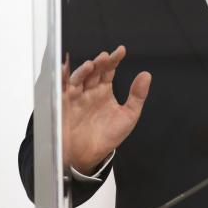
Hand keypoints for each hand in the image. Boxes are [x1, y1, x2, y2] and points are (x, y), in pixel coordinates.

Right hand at [62, 46, 150, 173]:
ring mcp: (75, 97)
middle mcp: (89, 91)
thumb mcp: (128, 116)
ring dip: (83, 71)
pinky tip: (67, 72)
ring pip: (78, 78)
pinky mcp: (62, 106)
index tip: (121, 51)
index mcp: (103, 91)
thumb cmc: (107, 137)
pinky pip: (61, 90)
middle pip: (93, 72)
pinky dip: (63, 80)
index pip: (108, 71)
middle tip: (106, 57)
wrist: (88, 157)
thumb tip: (146, 75)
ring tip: (92, 65)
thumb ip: (137, 96)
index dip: (114, 60)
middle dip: (99, 63)